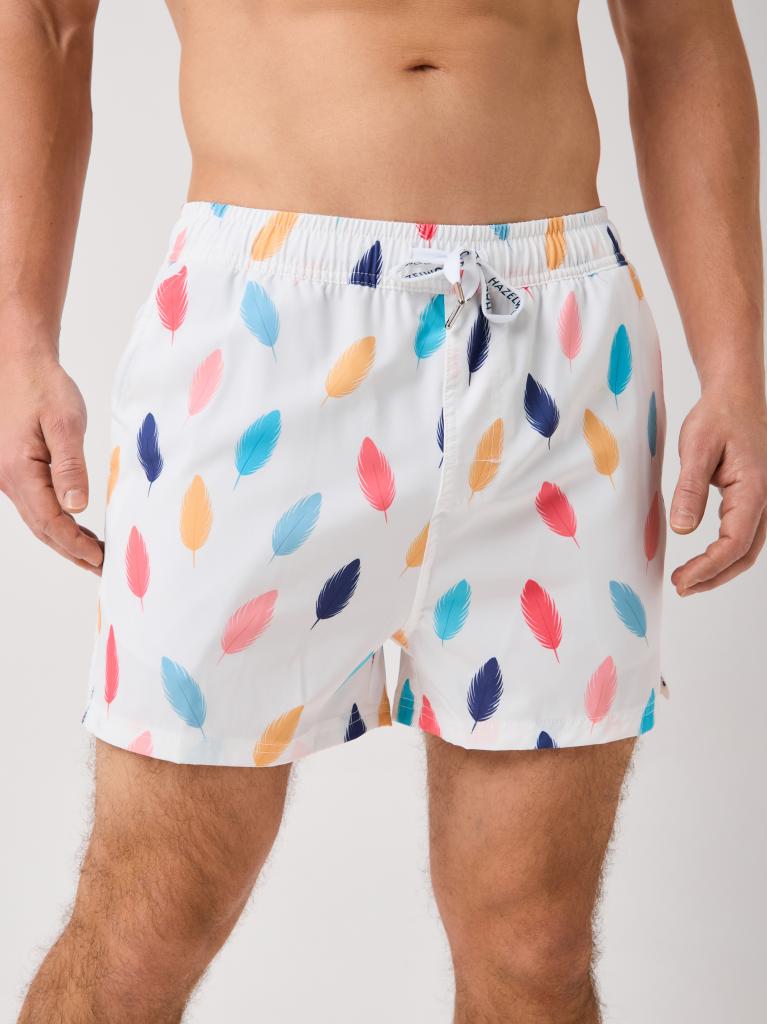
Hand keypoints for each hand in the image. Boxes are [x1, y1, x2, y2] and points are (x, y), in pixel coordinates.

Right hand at [0, 354, 103, 572]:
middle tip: (103, 567)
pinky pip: (36, 505)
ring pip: (38, 520)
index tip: (100, 559)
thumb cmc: (44, 387)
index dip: (76, 545)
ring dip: (65, 540)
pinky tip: (76, 527)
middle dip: (73, 551)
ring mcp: (8, 476)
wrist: (20, 362)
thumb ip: (70, 466)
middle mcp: (8, 478)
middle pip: (42, 528)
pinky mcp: (15, 469)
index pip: (50, 522)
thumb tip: (77, 507)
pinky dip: (57, 522)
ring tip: (94, 556)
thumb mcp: (65, 423)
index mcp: (19, 470)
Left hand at [669, 388, 766, 594]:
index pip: (734, 543)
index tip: (681, 580)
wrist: (735, 396)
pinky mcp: (752, 499)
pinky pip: (743, 535)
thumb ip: (690, 489)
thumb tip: (682, 529)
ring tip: (688, 581)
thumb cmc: (718, 416)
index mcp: (754, 489)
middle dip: (713, 577)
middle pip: (745, 555)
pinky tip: (702, 560)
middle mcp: (764, 500)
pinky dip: (724, 554)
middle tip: (681, 587)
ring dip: (719, 569)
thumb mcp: (696, 448)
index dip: (708, 567)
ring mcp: (761, 501)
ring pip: (747, 548)